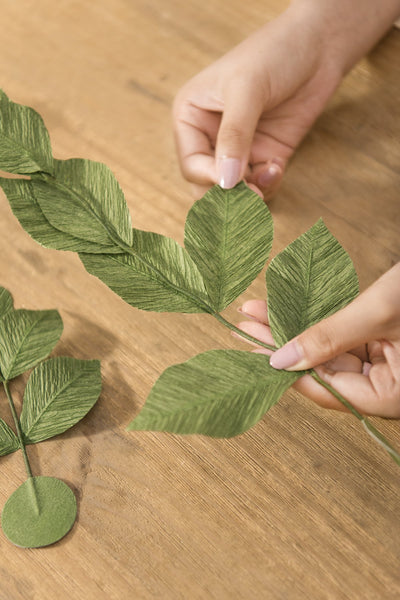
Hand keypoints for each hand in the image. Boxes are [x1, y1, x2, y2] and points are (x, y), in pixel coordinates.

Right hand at [173, 0, 399, 199]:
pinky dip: (268, 186)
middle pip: (207, 185)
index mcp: (191, 117)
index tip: (233, 184)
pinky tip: (277, 169)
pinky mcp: (265, 156)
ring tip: (267, 179)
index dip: (209, 178)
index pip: (191, 164)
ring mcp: (240, 149)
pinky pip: (259, 186)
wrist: (319, 46)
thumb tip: (225, 183)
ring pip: (234, 192)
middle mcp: (211, 137)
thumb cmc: (274, 54)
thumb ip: (234, 136)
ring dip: (250, 195)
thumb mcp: (247, 91)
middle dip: (227, 196)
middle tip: (250, 198)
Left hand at [236, 263, 399, 416]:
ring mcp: (391, 366)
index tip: (252, 351)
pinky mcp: (388, 344)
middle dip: (284, 345)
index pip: (328, 390)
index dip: (287, 372)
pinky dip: (321, 324)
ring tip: (258, 312)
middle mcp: (391, 387)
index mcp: (394, 396)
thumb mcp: (379, 312)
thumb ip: (329, 337)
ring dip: (298, 331)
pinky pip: (347, 339)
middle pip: (325, 371)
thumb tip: (280, 361)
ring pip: (332, 353)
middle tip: (246, 325)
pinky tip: (291, 311)